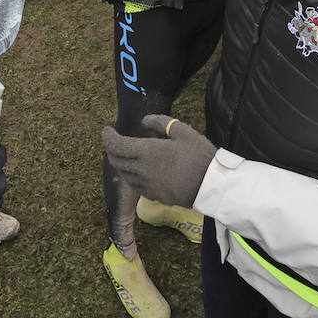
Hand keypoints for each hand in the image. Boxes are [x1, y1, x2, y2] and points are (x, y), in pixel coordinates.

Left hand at [101, 115, 215, 208]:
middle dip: (111, 150)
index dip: (108, 137)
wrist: (211, 186)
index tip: (107, 131)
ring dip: (120, 164)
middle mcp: (142, 170)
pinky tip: (137, 172)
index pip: (116, 145)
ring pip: (124, 175)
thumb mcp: (182, 131)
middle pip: (116, 161)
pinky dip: (131, 176)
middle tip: (114, 142)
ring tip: (125, 155)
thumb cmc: (198, 155)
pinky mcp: (154, 196)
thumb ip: (160, 122)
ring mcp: (147, 185)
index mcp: (147, 152)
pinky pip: (135, 186)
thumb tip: (144, 121)